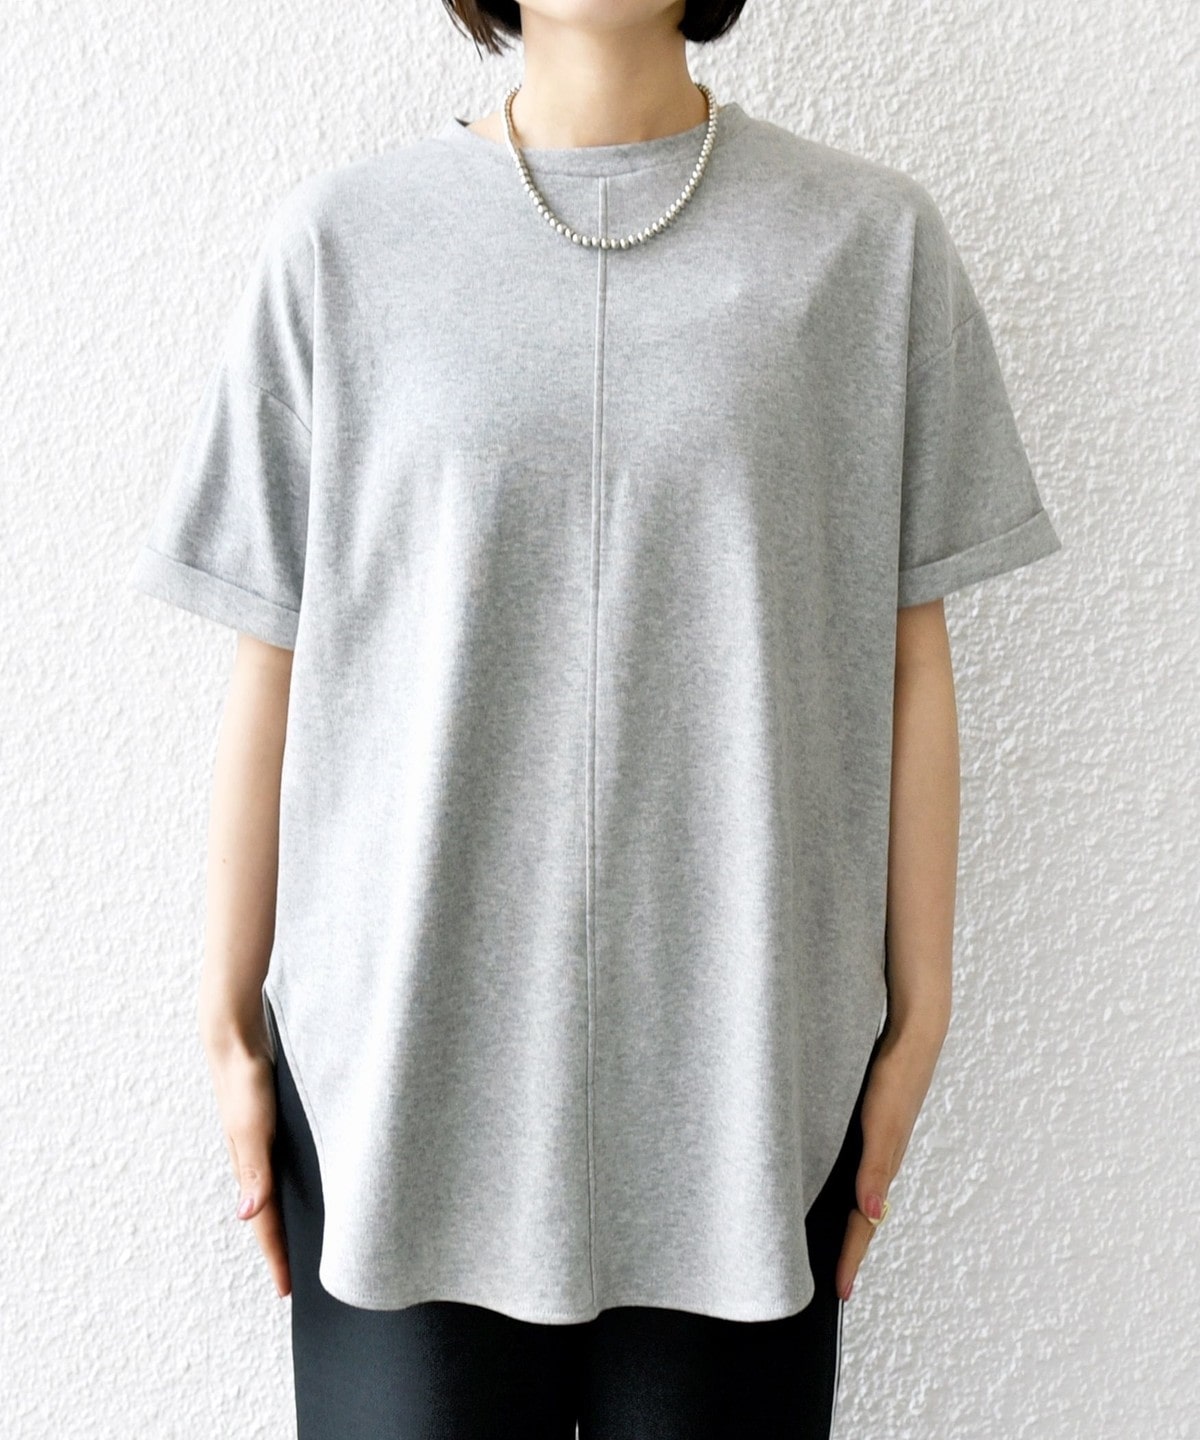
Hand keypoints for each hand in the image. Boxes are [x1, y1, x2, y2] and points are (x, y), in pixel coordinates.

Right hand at [201, 1025, 290, 1299]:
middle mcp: (255, 1163)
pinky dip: (293, 1189)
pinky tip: (309, 1187)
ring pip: (278, 1194)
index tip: (287, 1293)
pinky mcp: (272, 1128)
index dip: (277, 1259)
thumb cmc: (244, 1085)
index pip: (266, 1226)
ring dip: (287, 1221)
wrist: (237, 1042)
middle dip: (280, 1250)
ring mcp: (262, 1146)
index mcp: (249, 1170)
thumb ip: (254, 1171)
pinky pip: (284, 1170)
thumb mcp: (253, 1129)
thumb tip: (248, 1216)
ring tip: (305, 1244)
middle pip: (269, 1217)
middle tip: (297, 1281)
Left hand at [835, 1024, 944, 1301]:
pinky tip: (832, 1183)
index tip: (840, 1292)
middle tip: (835, 1281)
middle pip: (862, 1214)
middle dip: (850, 1249)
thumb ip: (876, 1166)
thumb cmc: (899, 1074)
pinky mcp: (871, 1122)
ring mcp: (876, 1141)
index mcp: (883, 1165)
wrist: (912, 1031)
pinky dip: (845, 1186)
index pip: (863, 1223)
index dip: (850, 1257)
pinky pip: (857, 1166)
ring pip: (859, 1191)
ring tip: (830, 1244)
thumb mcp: (882, 1122)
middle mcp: (879, 1158)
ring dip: (847, 1219)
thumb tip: (870, 1213)